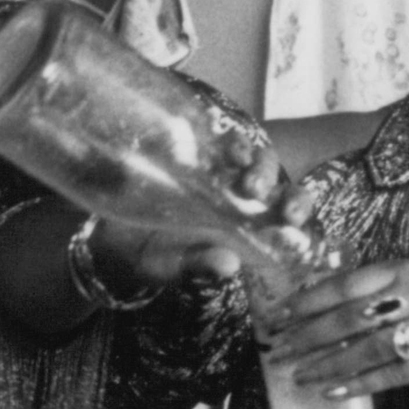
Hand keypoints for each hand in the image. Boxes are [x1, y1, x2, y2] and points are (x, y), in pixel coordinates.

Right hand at [85, 136, 310, 287]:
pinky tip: (221, 146)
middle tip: (258, 191)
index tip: (292, 216)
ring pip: (249, 156)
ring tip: (241, 169)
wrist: (111, 238)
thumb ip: (199, 266)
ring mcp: (217, 173)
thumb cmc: (151, 258)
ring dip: (251, 159)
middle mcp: (238, 196)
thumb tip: (229, 266)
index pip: (283, 212)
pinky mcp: (192, 156)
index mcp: (246, 226)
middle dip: (274, 180)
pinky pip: (215, 142)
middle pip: (272, 180)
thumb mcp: (174, 267)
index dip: (296, 207)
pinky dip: (223, 141)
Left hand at [261, 259, 408, 396]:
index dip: (309, 301)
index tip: (281, 315)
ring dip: (327, 365)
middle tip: (280, 351)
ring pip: (366, 350)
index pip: (345, 284)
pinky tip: (333, 392)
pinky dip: (359, 384)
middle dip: (309, 337)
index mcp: (400, 270)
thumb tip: (321, 303)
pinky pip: (390, 375)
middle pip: (349, 318)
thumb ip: (374, 287)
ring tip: (299, 376)